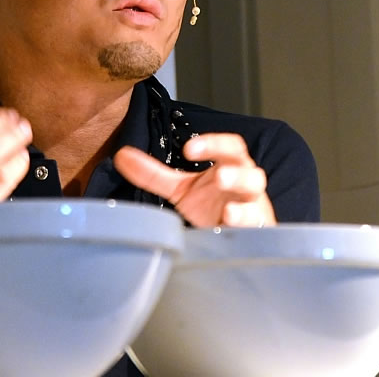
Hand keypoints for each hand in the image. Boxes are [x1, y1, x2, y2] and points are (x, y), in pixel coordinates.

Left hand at [113, 133, 275, 227]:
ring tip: (228, 210)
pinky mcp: (257, 229)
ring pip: (256, 197)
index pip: (228, 146)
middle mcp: (244, 181)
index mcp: (228, 165)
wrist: (236, 234)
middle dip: (235, 172)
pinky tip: (230, 224)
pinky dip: (246, 224)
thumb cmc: (212, 204)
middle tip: (218, 177)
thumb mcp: (182, 188)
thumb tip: (121, 155)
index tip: (189, 149)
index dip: (212, 144)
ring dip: (243, 204)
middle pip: (248, 168)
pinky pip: (257, 225)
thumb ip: (154, 173)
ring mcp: (253, 206)